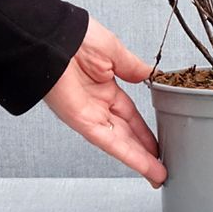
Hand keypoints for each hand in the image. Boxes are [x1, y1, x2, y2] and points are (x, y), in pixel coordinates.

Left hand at [43, 16, 166, 187]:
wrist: (50, 38)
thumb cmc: (75, 37)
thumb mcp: (114, 51)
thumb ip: (133, 68)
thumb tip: (151, 75)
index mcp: (105, 85)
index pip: (130, 114)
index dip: (145, 129)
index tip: (158, 139)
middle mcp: (97, 104)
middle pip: (126, 133)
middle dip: (144, 150)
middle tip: (162, 164)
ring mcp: (89, 114)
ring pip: (120, 143)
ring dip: (140, 159)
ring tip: (158, 174)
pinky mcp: (82, 121)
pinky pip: (109, 142)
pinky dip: (128, 155)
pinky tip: (144, 164)